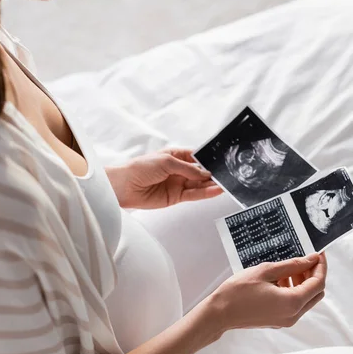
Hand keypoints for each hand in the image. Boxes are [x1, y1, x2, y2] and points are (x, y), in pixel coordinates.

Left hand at [105, 148, 222, 209]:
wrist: (124, 186)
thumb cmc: (141, 168)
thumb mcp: (167, 162)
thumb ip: (188, 168)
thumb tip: (205, 173)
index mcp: (175, 156)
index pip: (197, 157)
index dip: (208, 159)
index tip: (222, 161)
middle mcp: (178, 170)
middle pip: (200, 172)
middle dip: (213, 173)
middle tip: (228, 175)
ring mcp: (178, 184)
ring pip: (199, 184)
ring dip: (211, 184)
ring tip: (226, 184)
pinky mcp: (176, 197)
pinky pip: (194, 195)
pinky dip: (205, 193)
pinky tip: (215, 190)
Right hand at [211, 253, 326, 330]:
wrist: (220, 313)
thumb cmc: (238, 291)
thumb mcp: (266, 271)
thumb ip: (292, 265)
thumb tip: (311, 259)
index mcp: (292, 302)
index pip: (318, 283)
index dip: (320, 266)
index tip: (317, 253)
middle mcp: (293, 315)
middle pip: (316, 293)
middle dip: (313, 274)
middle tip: (304, 259)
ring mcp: (286, 320)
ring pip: (306, 299)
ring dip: (303, 282)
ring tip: (288, 269)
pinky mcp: (278, 321)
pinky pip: (294, 305)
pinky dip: (293, 291)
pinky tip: (280, 280)